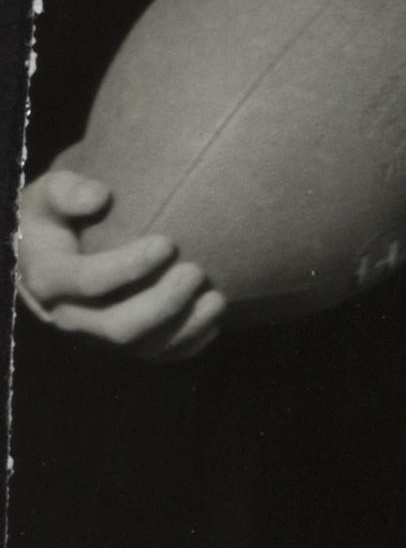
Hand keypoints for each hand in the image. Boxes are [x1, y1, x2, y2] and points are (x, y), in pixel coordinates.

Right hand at [12, 161, 224, 359]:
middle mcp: (70, 315)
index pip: (86, 284)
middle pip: (117, 328)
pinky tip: (214, 319)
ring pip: (141, 349)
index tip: (167, 243)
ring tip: (216, 298)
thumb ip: (66, 191)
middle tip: (195, 272)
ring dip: (183, 327)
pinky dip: (189, 343)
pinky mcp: (122, 342)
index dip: (128, 267)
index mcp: (49, 279)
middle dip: (162, 304)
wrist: (51, 248)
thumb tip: (98, 196)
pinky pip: (156, 356)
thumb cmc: (57, 214)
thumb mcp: (47, 194)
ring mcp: (97, 333)